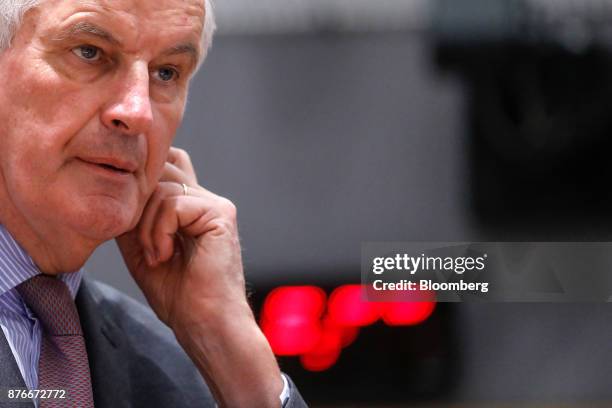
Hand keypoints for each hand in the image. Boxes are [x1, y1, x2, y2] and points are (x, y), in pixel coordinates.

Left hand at [116, 147, 281, 406]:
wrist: (204, 322)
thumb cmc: (178, 295)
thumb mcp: (141, 247)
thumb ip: (133, 216)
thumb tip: (117, 189)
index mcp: (189, 206)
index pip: (165, 166)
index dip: (142, 181)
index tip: (129, 222)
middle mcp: (204, 199)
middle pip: (161, 169)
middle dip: (138, 204)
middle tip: (139, 242)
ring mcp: (214, 204)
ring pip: (162, 189)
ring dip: (146, 226)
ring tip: (155, 256)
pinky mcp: (220, 213)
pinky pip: (174, 204)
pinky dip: (159, 231)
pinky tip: (165, 255)